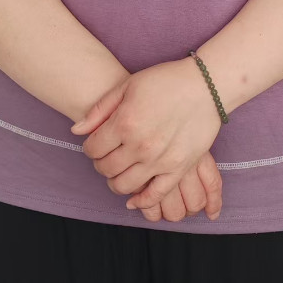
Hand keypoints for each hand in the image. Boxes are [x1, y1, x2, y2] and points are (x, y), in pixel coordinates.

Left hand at [69, 60, 223, 219]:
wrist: (206, 86)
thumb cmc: (166, 81)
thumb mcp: (128, 85)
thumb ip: (100, 109)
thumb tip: (76, 131)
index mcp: (125, 123)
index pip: (93, 149)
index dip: (89, 148)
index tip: (95, 144)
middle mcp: (139, 145)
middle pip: (106, 168)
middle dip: (100, 164)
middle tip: (106, 157)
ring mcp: (159, 160)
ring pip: (125, 185)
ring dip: (115, 182)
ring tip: (119, 171)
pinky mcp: (178, 168)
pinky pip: (155, 195)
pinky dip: (141, 202)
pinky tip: (134, 200)